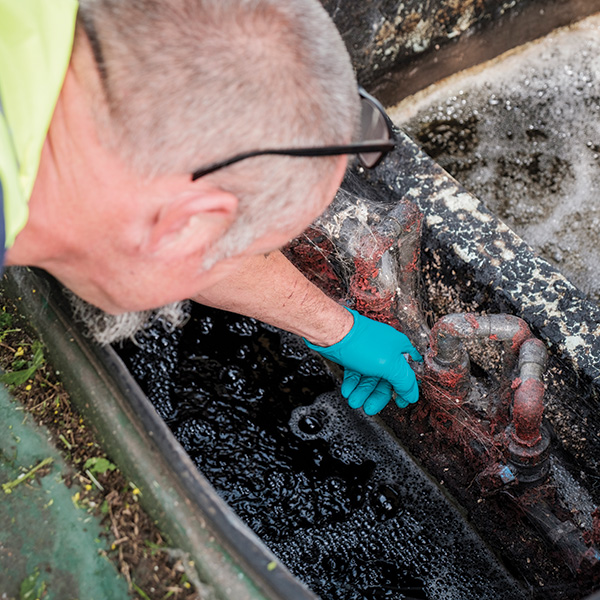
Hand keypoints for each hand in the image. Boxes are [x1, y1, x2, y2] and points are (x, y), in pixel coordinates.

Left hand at [304, 308, 421, 414]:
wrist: (332, 332)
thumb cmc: (361, 342)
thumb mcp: (390, 365)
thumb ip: (404, 381)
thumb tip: (412, 394)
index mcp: (399, 349)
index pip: (407, 374)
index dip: (404, 390)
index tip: (400, 403)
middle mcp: (386, 350)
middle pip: (386, 379)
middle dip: (376, 395)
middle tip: (369, 408)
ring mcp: (369, 352)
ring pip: (369, 378)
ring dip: (362, 392)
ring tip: (354, 401)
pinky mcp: (354, 355)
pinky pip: (356, 373)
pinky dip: (353, 384)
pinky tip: (348, 391)